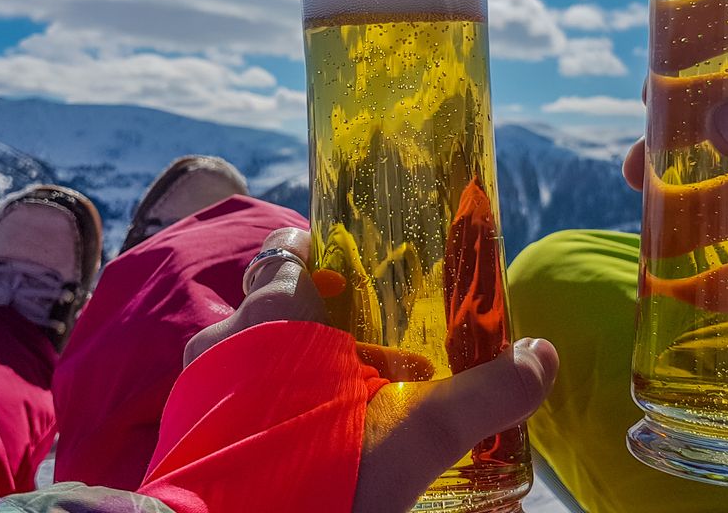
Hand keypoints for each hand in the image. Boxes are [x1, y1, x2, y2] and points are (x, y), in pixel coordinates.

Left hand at [185, 228, 558, 512]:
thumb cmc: (316, 474)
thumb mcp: (413, 438)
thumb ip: (480, 396)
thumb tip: (542, 357)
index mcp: (271, 317)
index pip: (286, 252)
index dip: (319, 252)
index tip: (353, 269)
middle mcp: (221, 342)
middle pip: (269, 307)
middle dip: (314, 320)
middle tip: (367, 346)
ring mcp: (194, 395)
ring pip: (243, 359)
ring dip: (285, 369)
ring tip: (342, 402)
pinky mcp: (185, 442)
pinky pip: (225, 406)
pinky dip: (260, 412)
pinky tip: (303, 443)